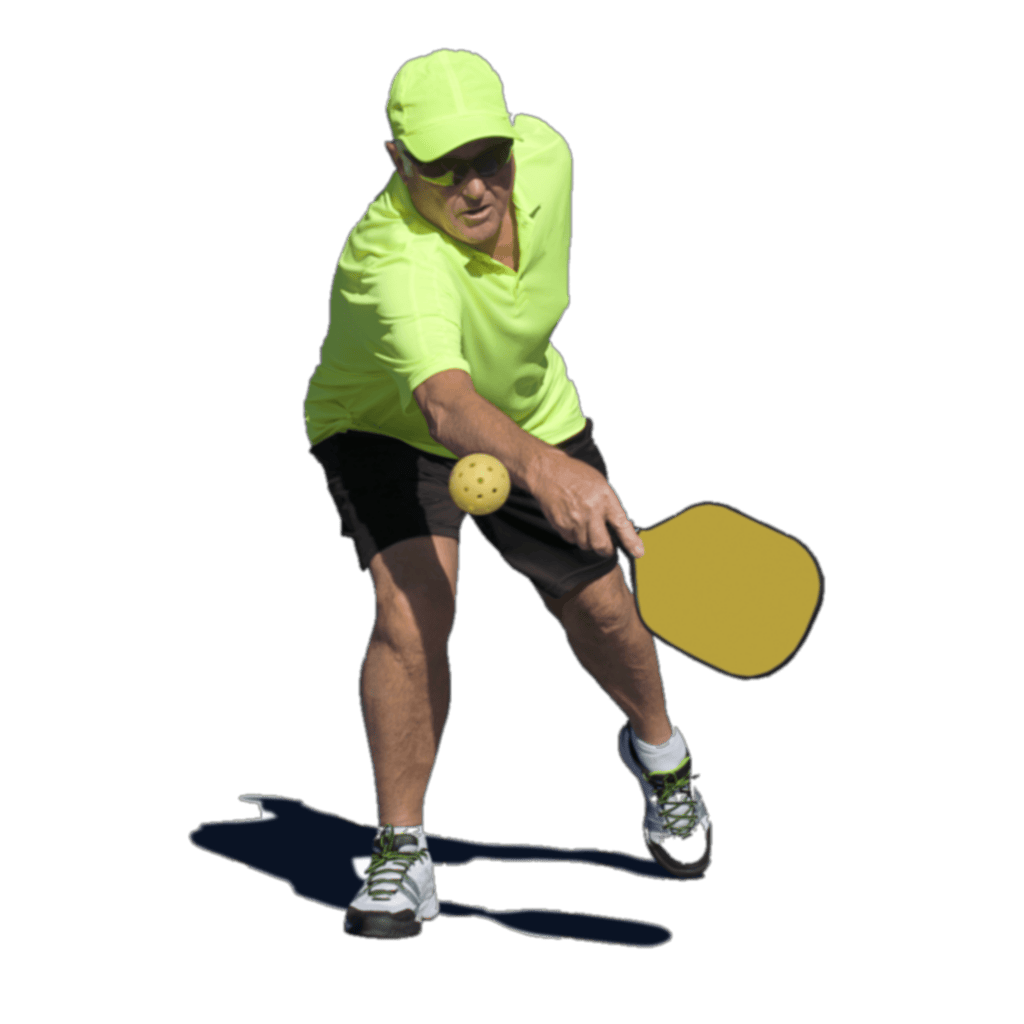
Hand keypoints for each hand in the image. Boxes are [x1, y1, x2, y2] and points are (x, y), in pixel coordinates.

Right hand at [530, 451, 644, 558]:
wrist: (548, 472)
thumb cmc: (576, 475)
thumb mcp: (601, 484)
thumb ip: (611, 505)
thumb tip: (621, 526)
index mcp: (605, 498)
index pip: (621, 525)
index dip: (631, 541)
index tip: (638, 552)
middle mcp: (590, 510)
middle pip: (601, 544)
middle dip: (606, 549)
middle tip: (606, 546)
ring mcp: (574, 519)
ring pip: (585, 544)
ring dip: (588, 541)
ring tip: (586, 526)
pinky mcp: (561, 524)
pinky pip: (571, 540)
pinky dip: (575, 536)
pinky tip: (574, 523)